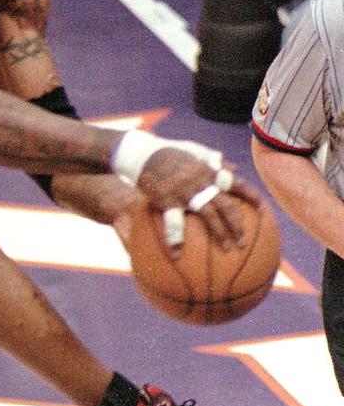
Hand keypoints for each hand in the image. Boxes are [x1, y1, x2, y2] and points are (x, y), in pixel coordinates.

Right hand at [136, 143, 260, 252]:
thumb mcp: (196, 150)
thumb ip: (215, 160)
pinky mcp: (167, 201)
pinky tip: (177, 256)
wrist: (144, 153)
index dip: (250, 196)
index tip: (262, 208)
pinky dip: (175, 241)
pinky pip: (173, 224)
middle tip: (244, 242)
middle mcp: (202, 183)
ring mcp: (185, 193)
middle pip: (227, 205)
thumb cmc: (170, 152)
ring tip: (226, 250)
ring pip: (209, 216)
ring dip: (220, 234)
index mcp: (209, 171)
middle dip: (238, 224)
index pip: (236, 184)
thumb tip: (234, 168)